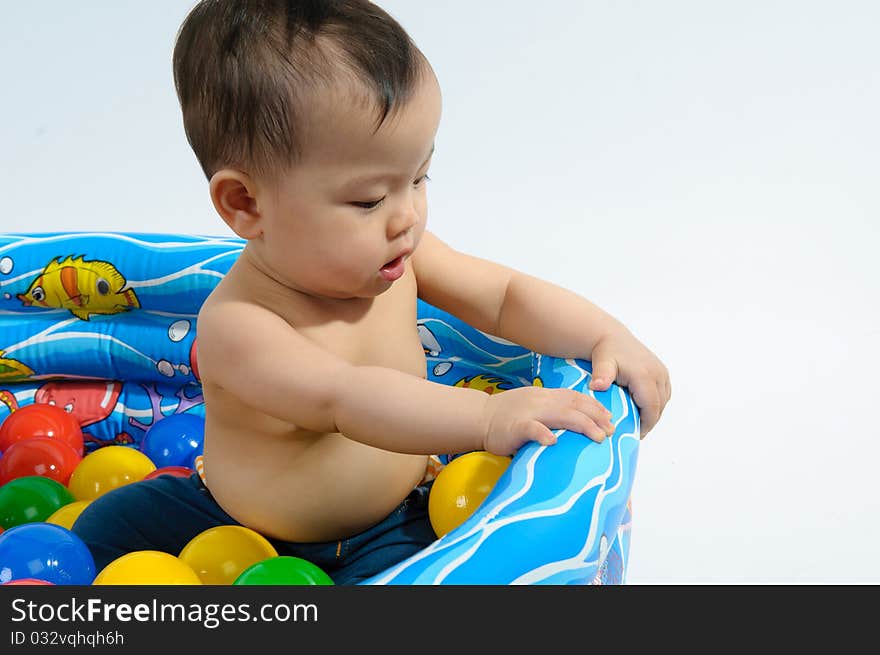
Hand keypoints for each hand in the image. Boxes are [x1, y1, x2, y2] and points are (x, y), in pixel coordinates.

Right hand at [480, 386, 614, 455]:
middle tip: (612, 431)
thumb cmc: (508, 416)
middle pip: (574, 406)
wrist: (479, 417)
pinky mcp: (515, 427)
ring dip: (582, 425)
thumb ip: (553, 411)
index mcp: (546, 396)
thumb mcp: (533, 406)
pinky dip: (543, 434)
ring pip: (560, 416)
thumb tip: (578, 422)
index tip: (611, 418)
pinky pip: (532, 429)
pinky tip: (554, 442)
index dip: (596, 406)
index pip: (576, 397)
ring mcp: (528, 413)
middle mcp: (541, 401)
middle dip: (596, 418)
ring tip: (598, 437)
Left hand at [588, 328, 670, 438]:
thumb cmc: (605, 352)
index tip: (635, 435)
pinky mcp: (662, 372)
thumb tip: (597, 386)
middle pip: (659, 407)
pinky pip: (663, 394)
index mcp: (645, 376)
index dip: (646, 425)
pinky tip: (641, 408)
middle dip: (649, 422)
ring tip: (637, 422)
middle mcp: (658, 374)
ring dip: (653, 413)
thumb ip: (601, 376)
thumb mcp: (602, 363)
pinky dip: (655, 403)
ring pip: (663, 401)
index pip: (651, 408)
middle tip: (634, 432)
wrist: (610, 337)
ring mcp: (662, 372)